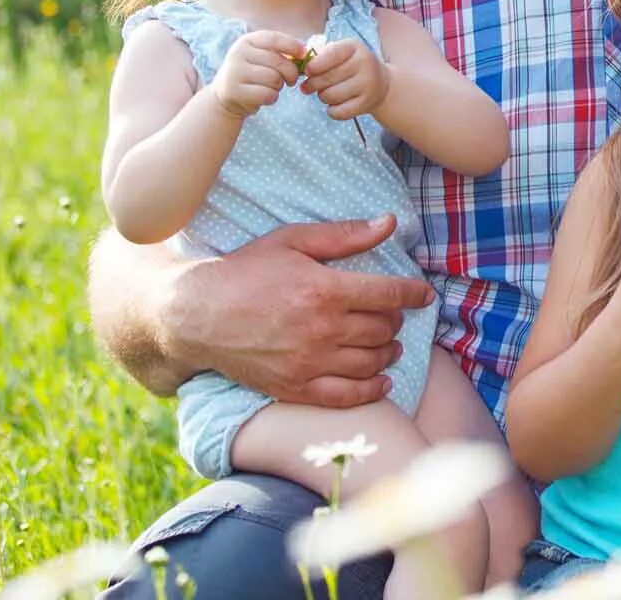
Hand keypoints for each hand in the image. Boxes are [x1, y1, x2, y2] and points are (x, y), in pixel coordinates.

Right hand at [166, 216, 436, 408]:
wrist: (196, 315)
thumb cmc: (246, 271)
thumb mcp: (293, 241)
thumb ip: (345, 235)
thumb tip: (389, 222)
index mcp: (324, 289)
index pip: (389, 295)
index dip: (414, 293)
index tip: (423, 294)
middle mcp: (321, 329)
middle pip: (383, 329)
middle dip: (395, 320)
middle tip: (391, 314)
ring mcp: (308, 363)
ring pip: (372, 362)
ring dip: (389, 352)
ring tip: (388, 343)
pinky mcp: (294, 388)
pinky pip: (347, 397)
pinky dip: (372, 390)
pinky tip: (381, 380)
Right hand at [212, 29, 303, 118]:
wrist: (225, 94)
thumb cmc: (253, 74)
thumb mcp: (262, 57)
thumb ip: (280, 53)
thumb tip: (306, 52)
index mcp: (247, 41)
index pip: (274, 38)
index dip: (292, 45)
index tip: (303, 53)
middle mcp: (238, 53)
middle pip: (278, 62)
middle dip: (291, 73)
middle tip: (291, 80)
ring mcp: (234, 72)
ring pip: (274, 79)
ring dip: (279, 86)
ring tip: (272, 87)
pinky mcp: (234, 91)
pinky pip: (267, 94)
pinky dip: (272, 97)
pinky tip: (265, 96)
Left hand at [299, 37, 389, 120]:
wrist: (382, 84)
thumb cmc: (352, 66)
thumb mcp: (342, 53)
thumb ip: (321, 55)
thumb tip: (298, 67)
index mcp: (354, 47)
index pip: (330, 55)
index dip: (313, 65)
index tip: (307, 72)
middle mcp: (364, 63)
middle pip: (326, 78)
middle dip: (311, 84)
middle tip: (307, 86)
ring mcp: (368, 84)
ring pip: (330, 95)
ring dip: (322, 97)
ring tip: (324, 93)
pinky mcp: (367, 103)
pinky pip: (338, 112)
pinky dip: (331, 111)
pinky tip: (334, 105)